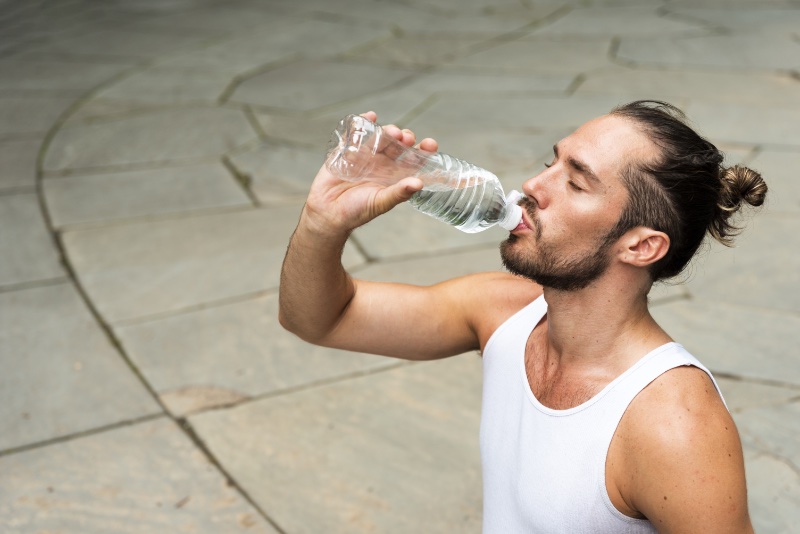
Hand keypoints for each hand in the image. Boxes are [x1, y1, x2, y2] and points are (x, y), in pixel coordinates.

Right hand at [302, 111, 438, 237]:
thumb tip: (419, 183)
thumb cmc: (356, 212)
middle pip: (398, 144)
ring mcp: (365, 155)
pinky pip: (355, 132)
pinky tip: (370, 116)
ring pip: (380, 136)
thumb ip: (398, 193)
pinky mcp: (347, 150)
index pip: (413, 160)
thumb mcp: (380, 202)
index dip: (423, 151)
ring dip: (387, 130)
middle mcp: (382, 163)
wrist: (327, 213)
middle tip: (406, 138)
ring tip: (391, 132)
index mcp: (394, 176)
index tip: (430, 144)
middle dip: (404, 138)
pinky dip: (362, 121)